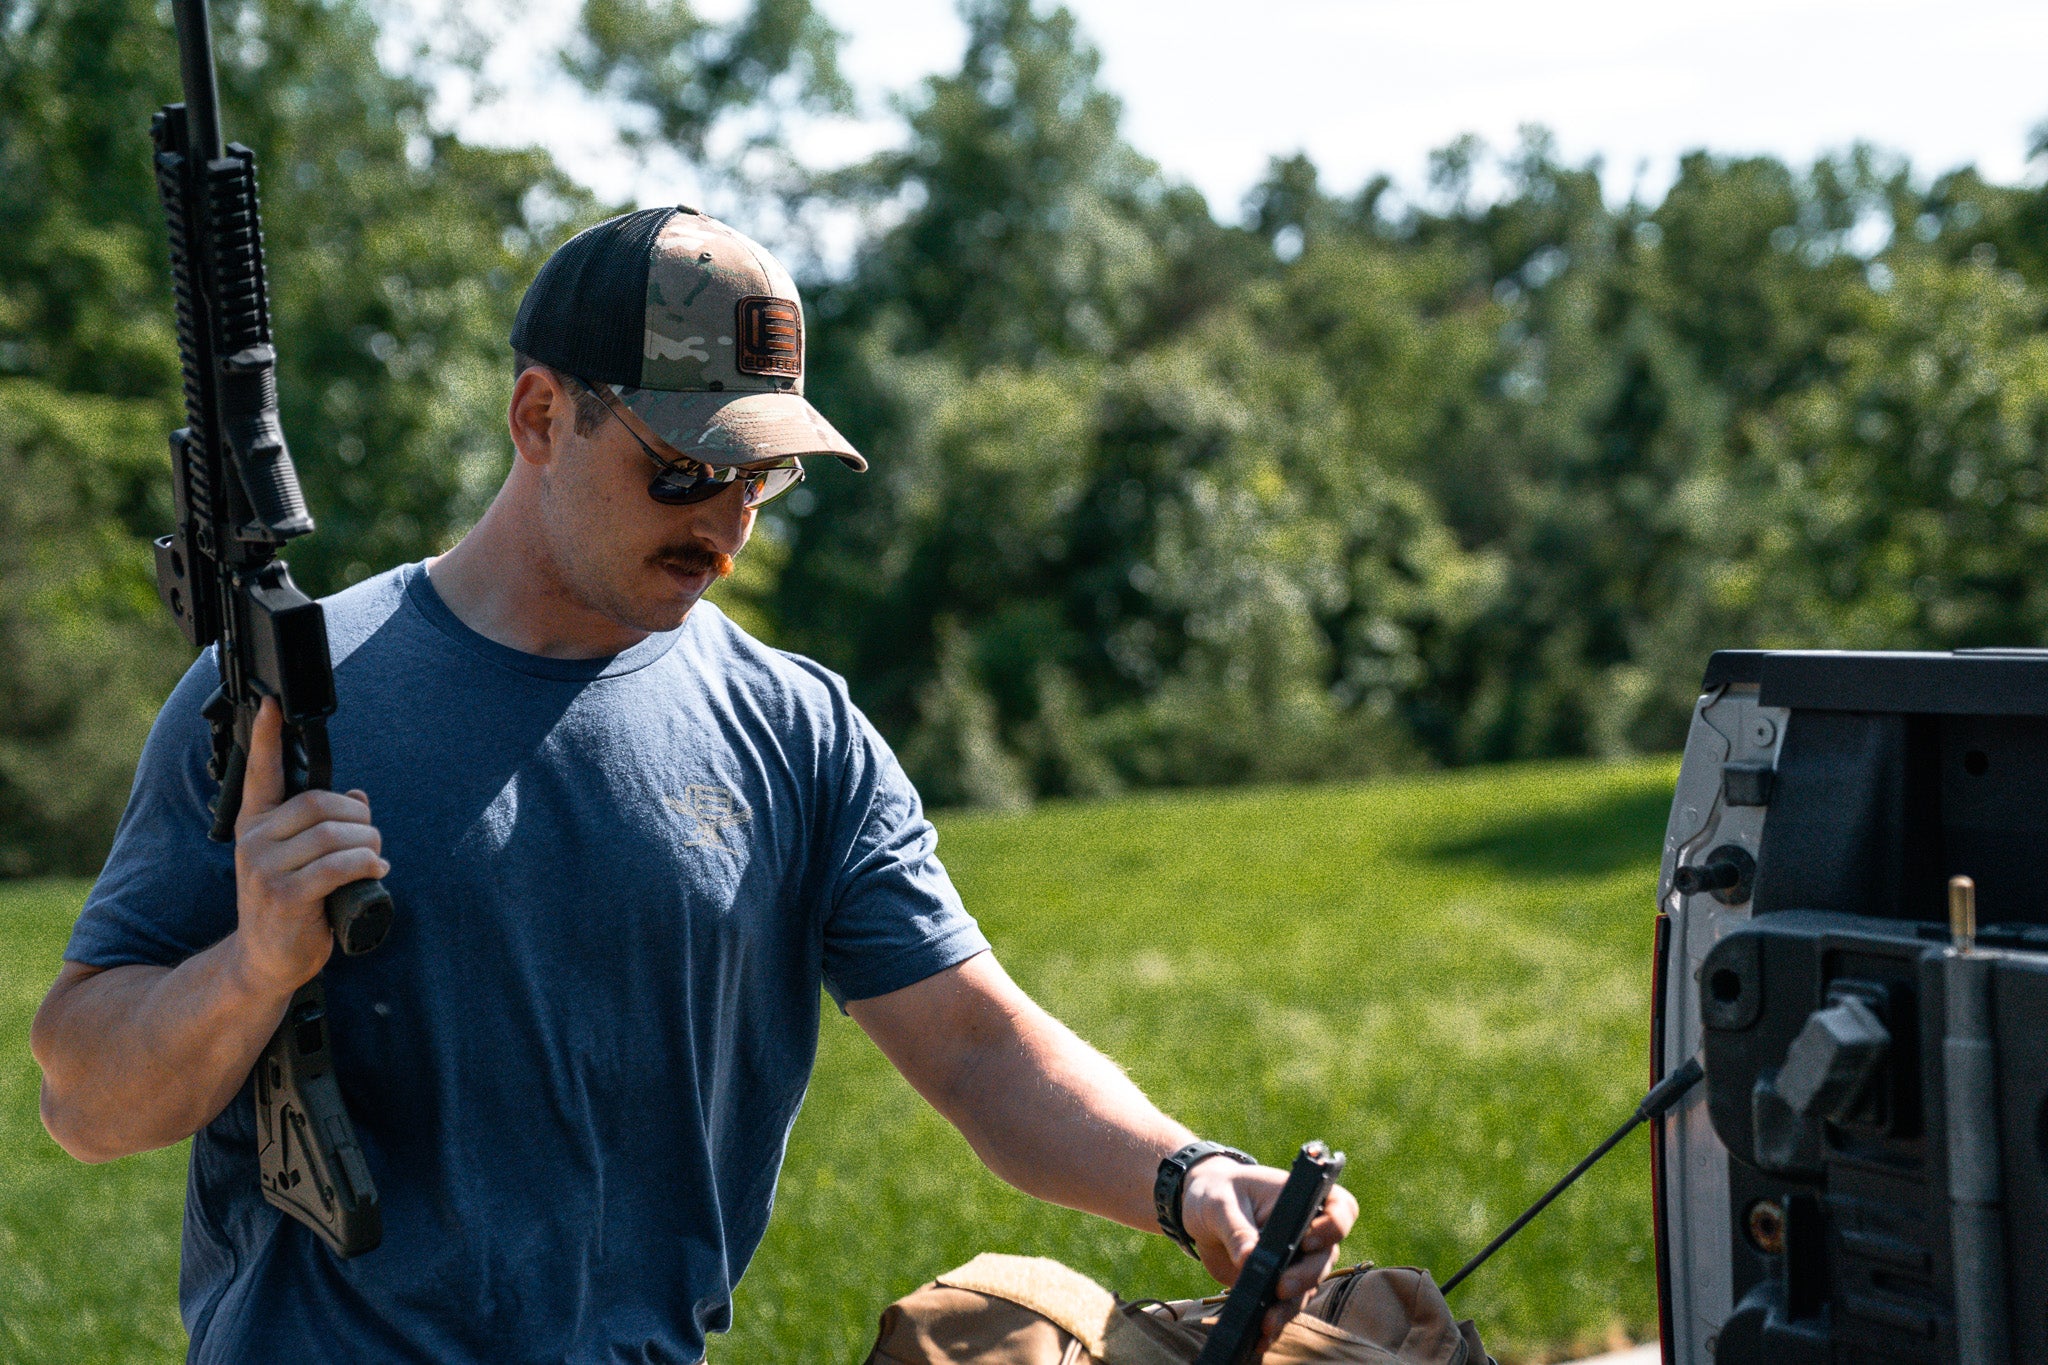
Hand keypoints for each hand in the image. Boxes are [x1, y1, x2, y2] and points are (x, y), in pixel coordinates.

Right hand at [231, 697, 387, 996]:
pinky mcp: (284, 895)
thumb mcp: (300, 858)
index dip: (265, 737)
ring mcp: (265, 868)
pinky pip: (337, 866)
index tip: (270, 704)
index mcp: (256, 823)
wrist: (266, 960)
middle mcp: (254, 840)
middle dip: (360, 818)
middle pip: (321, 803)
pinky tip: (376, 870)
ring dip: (368, 842)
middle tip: (371, 838)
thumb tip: (357, 795)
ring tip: (374, 857)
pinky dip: (366, 863)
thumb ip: (321, 824)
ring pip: (334, 833)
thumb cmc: (290, 904)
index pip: (260, 772)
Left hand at [1179, 1157, 1359, 1347]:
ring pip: (1306, 1288)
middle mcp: (1306, 1231)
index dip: (1333, 1226)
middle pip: (1324, 1257)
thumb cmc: (1216, 1193)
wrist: (1200, 1212)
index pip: (1340, 1209)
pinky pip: (1285, 1306)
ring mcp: (1294, 1260)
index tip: (1306, 1241)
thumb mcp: (1220, 1204)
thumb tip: (1250, 1259)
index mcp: (1301, 1200)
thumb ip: (1236, 1229)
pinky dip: (1275, 1322)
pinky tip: (1260, 1337)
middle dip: (1306, 1276)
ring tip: (1266, 1322)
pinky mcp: (1276, 1283)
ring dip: (1289, 1306)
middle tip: (1281, 1288)